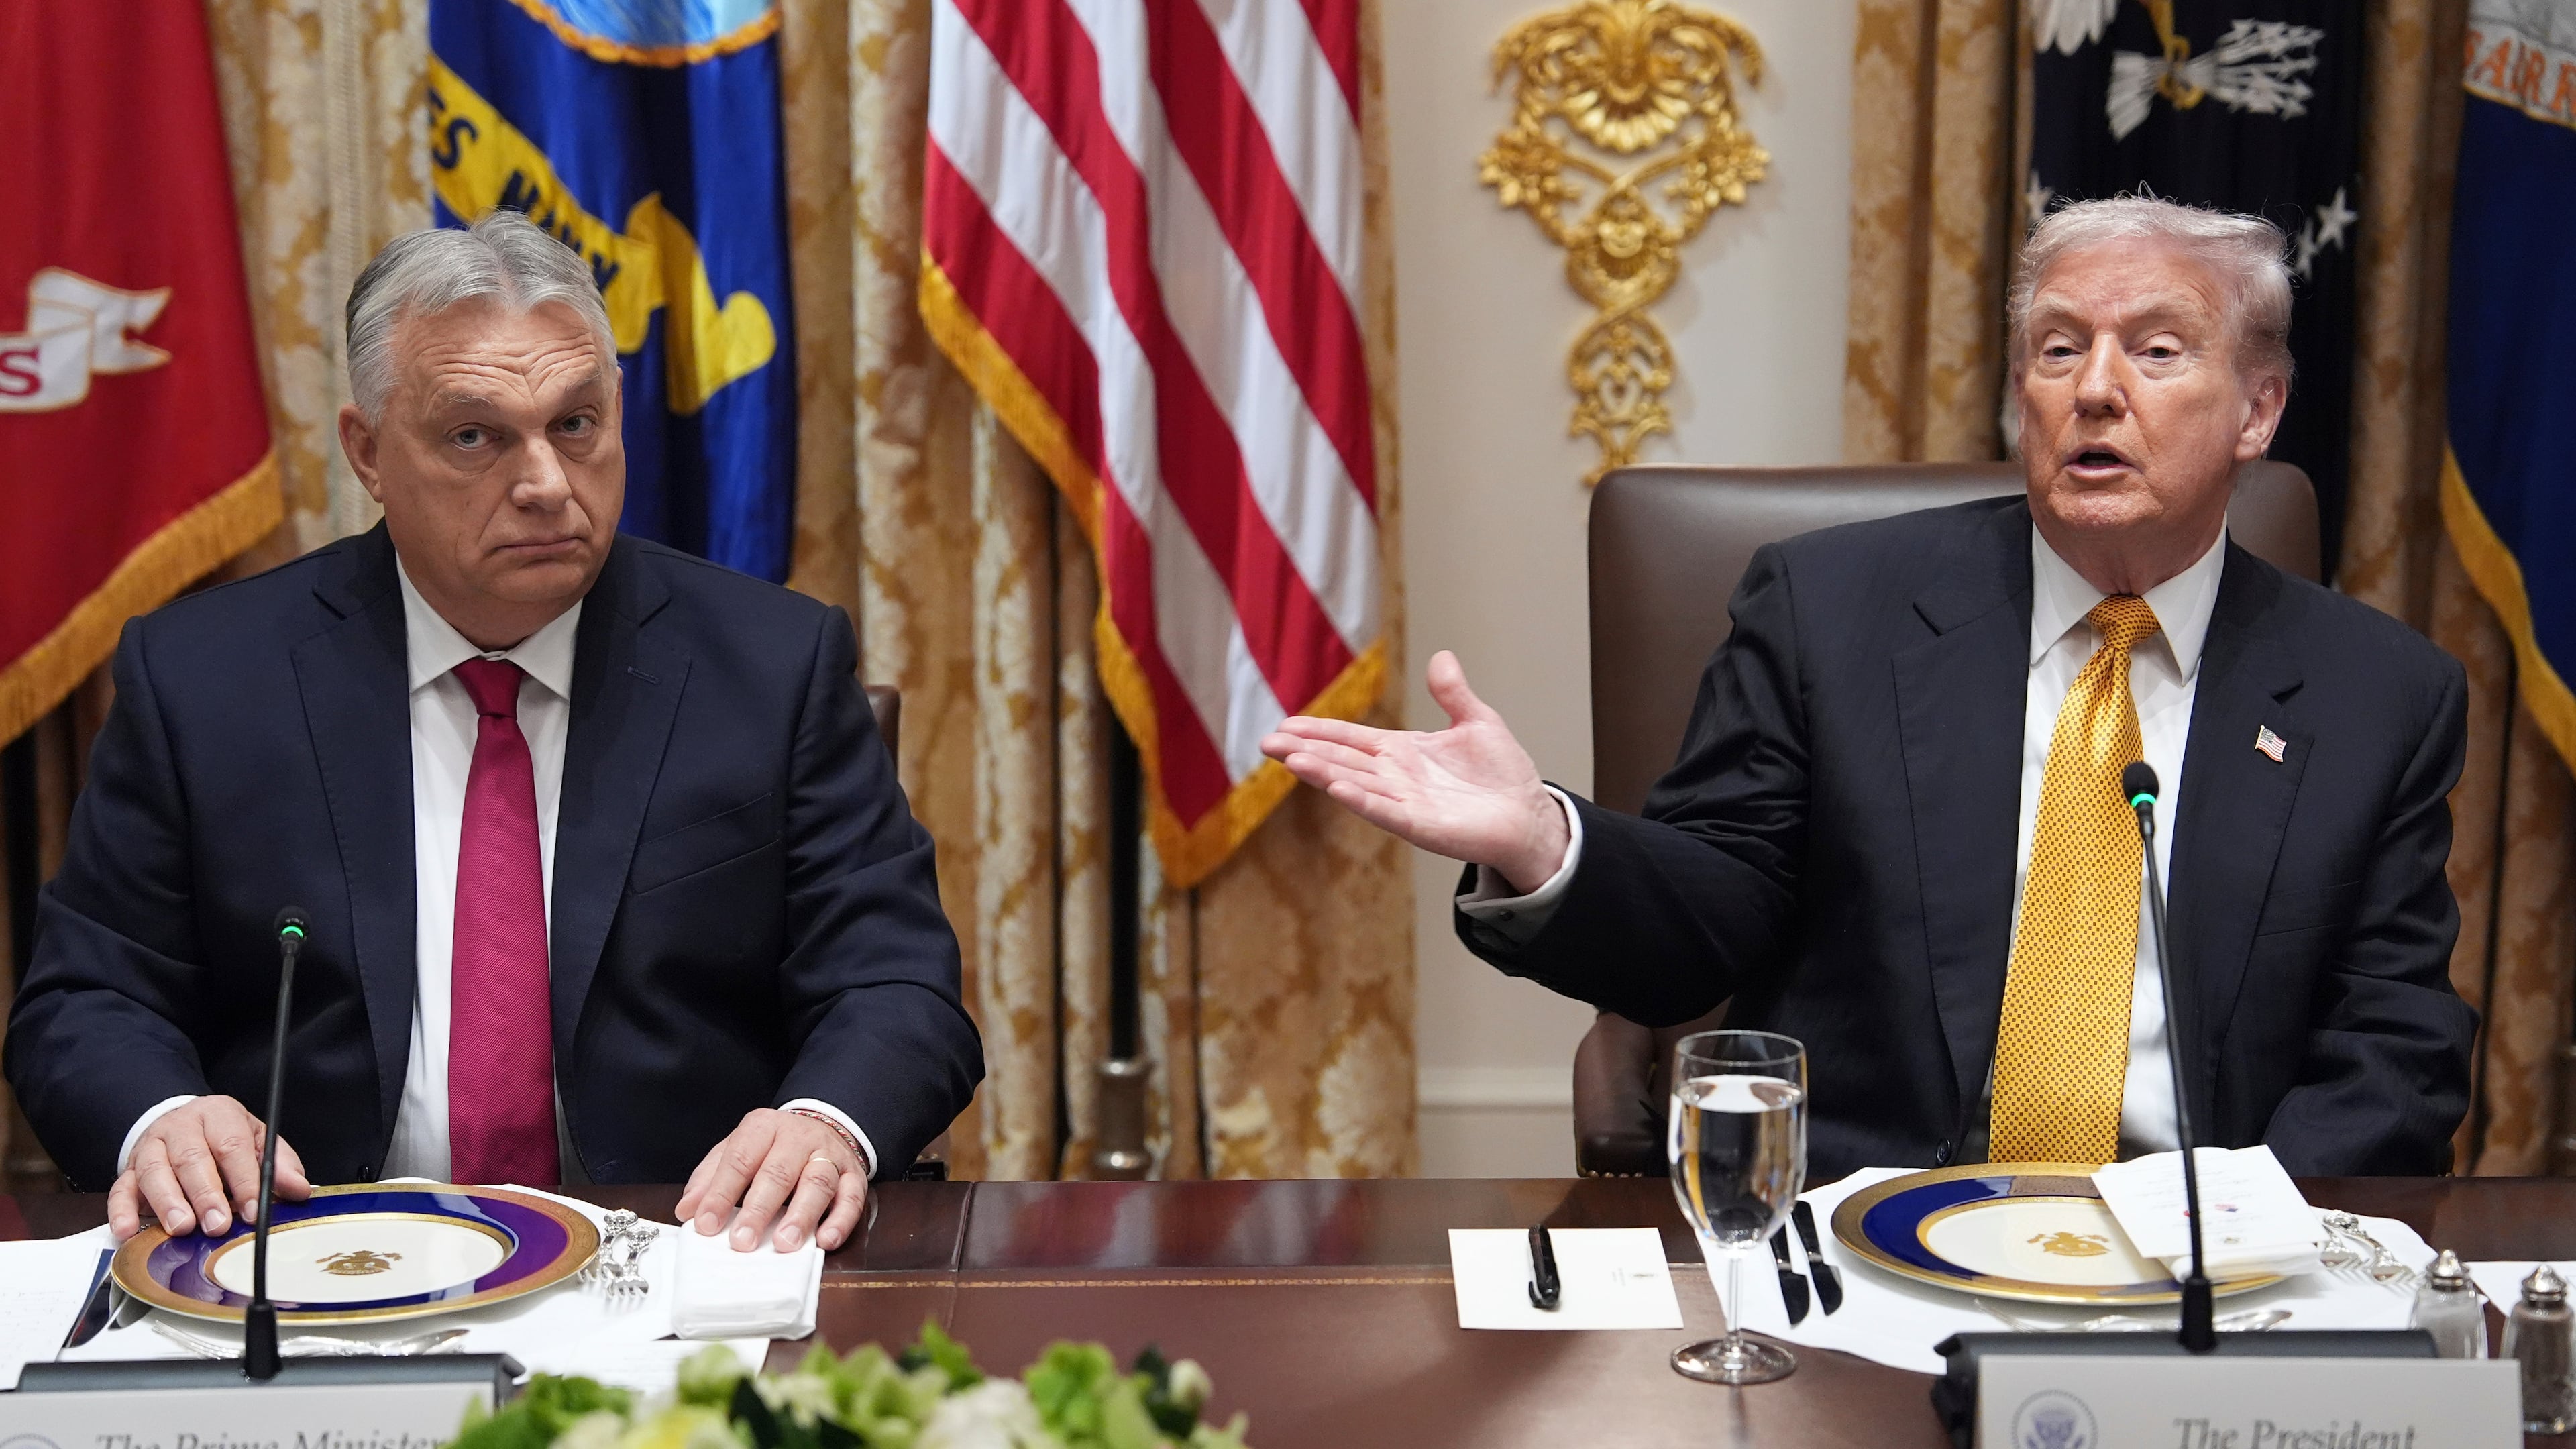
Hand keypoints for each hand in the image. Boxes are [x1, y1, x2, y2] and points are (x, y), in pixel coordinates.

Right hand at [108, 1096, 308, 1240]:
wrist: (184, 1122)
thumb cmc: (224, 1136)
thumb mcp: (257, 1140)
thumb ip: (279, 1163)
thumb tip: (299, 1189)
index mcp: (218, 1115)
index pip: (232, 1145)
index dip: (244, 1180)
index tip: (253, 1210)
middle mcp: (181, 1127)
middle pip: (191, 1158)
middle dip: (206, 1194)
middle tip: (217, 1224)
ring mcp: (151, 1148)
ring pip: (155, 1172)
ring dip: (167, 1203)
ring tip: (181, 1228)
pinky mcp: (128, 1171)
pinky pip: (120, 1190)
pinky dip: (121, 1212)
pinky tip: (128, 1231)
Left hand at [676, 1108, 868, 1251]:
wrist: (824, 1127)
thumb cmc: (773, 1148)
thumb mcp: (736, 1150)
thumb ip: (710, 1178)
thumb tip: (687, 1210)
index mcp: (763, 1127)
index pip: (739, 1159)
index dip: (720, 1193)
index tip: (706, 1225)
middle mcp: (798, 1138)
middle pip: (778, 1172)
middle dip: (759, 1209)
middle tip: (743, 1241)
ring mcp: (830, 1155)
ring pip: (818, 1182)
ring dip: (801, 1215)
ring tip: (784, 1243)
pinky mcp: (854, 1174)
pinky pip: (852, 1196)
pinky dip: (841, 1220)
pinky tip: (825, 1240)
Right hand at [1261, 650, 1570, 890]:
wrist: (1529, 814)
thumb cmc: (1502, 774)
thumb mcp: (1477, 722)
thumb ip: (1453, 694)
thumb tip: (1441, 656)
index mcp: (1402, 752)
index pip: (1351, 739)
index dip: (1319, 731)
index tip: (1285, 726)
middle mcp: (1396, 778)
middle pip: (1341, 761)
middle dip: (1305, 751)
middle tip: (1268, 742)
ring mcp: (1405, 803)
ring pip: (1355, 784)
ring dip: (1323, 772)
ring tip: (1292, 760)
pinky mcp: (1421, 826)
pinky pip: (1385, 811)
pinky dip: (1360, 799)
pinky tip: (1335, 787)